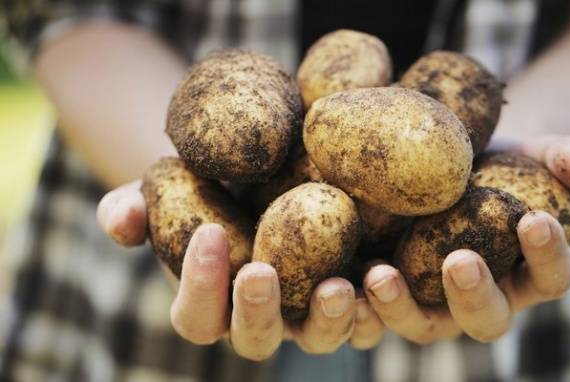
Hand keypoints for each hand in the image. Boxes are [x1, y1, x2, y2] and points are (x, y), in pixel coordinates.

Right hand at [97, 184, 383, 359]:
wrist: (260, 173)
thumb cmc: (207, 185)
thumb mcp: (167, 188)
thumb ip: (135, 206)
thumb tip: (117, 219)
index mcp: (213, 303)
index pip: (196, 314)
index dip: (197, 284)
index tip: (207, 233)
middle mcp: (260, 318)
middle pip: (255, 339)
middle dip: (256, 312)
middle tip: (260, 272)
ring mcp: (306, 313)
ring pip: (316, 340)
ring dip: (327, 321)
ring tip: (337, 287)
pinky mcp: (349, 297)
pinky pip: (364, 320)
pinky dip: (376, 309)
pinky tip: (380, 276)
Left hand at [363, 134, 569, 342]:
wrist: (453, 164)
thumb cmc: (502, 163)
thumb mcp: (535, 153)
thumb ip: (566, 156)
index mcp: (526, 272)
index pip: (551, 276)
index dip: (547, 254)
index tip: (534, 218)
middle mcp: (483, 298)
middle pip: (486, 319)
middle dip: (474, 294)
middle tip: (460, 260)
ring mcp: (433, 301)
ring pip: (422, 324)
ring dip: (400, 307)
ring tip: (379, 275)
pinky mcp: (391, 290)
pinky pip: (375, 311)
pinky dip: (360, 303)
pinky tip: (341, 278)